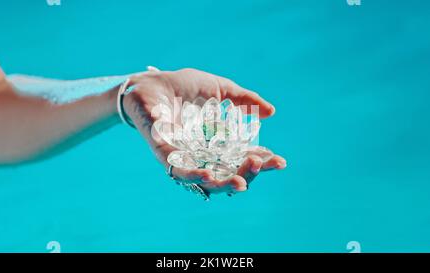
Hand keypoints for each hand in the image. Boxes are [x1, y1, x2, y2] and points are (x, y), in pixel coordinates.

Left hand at [123, 68, 285, 195]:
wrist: (150, 81)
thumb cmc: (183, 87)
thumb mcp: (220, 89)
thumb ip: (243, 100)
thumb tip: (271, 112)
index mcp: (216, 144)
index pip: (242, 159)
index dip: (261, 163)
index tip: (279, 162)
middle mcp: (201, 155)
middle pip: (227, 174)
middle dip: (247, 174)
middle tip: (260, 164)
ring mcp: (183, 156)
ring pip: (205, 180)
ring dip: (223, 183)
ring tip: (241, 183)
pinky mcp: (163, 152)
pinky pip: (177, 169)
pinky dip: (192, 175)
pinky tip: (207, 176)